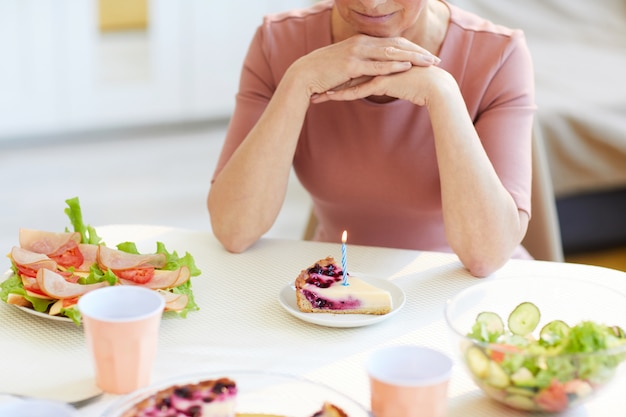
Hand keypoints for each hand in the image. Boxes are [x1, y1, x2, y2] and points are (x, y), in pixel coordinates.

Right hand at [289, 34, 439, 98]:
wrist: (304, 75)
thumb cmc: (323, 73)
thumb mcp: (345, 65)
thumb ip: (360, 65)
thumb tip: (372, 73)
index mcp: (361, 41)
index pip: (392, 42)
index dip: (411, 49)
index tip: (426, 56)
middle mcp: (361, 43)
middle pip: (396, 45)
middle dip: (418, 52)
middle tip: (435, 59)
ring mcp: (356, 52)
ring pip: (390, 53)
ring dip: (412, 58)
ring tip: (429, 63)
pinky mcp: (351, 65)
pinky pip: (376, 65)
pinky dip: (393, 65)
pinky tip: (407, 67)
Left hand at [310, 64, 453, 106]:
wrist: (436, 88)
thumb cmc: (420, 86)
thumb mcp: (398, 83)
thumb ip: (385, 82)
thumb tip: (375, 86)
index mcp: (378, 62)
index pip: (353, 68)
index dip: (337, 76)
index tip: (323, 83)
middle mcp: (376, 63)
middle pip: (346, 72)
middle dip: (329, 81)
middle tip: (312, 88)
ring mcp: (379, 70)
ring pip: (349, 81)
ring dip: (331, 90)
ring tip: (315, 97)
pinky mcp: (382, 81)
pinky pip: (359, 90)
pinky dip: (344, 95)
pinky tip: (331, 98)